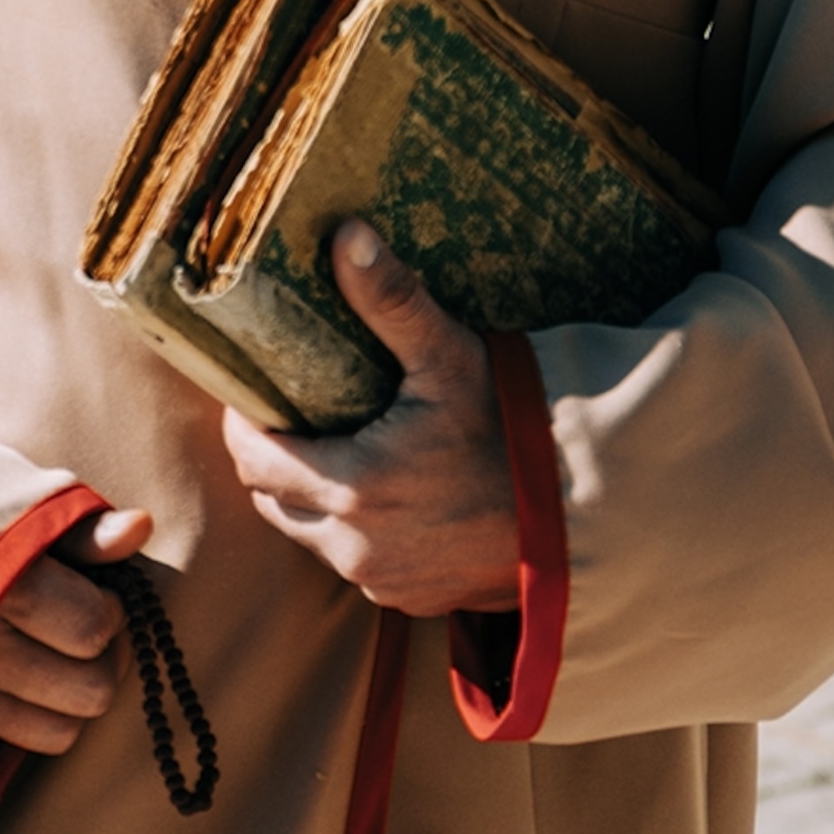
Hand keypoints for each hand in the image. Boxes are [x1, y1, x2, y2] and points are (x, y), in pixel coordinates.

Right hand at [0, 506, 154, 752]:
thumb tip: (140, 529)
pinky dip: (22, 714)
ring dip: (65, 697)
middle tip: (75, 623)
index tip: (87, 585)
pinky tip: (2, 674)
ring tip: (43, 654)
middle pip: (90, 691)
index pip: (95, 628)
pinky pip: (10, 739)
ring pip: (57, 731)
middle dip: (97, 659)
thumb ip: (68, 525)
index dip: (106, 607)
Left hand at [222, 221, 520, 615]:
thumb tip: (345, 234)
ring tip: (340, 445)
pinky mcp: (414, 600)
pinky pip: (358, 565)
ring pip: (311, 536)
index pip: (251, 459)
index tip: (255, 390)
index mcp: (352, 487)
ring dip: (312, 497)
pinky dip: (356, 532)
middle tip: (296, 412)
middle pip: (272, 500)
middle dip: (273, 457)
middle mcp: (357, 548)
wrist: (590, 519)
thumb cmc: (519, 432)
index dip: (243, 421)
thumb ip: (391, 300)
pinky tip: (388, 494)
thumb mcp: (451, 358)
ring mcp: (385, 582)